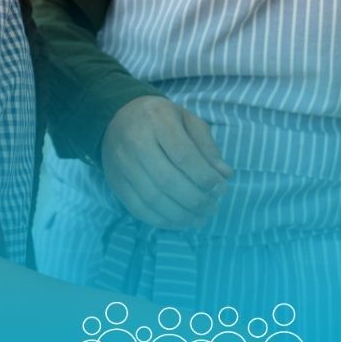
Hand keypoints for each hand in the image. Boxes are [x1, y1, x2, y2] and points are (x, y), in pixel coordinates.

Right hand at [100, 96, 233, 229]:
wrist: (119, 119)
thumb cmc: (161, 119)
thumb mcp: (188, 120)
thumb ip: (207, 147)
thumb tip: (224, 175)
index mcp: (157, 120)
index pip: (183, 155)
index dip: (205, 177)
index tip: (221, 189)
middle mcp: (135, 142)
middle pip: (167, 181)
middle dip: (196, 200)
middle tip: (213, 208)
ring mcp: (122, 165)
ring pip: (153, 199)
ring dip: (181, 215)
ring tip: (201, 219)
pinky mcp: (115, 183)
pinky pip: (139, 209)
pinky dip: (162, 221)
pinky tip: (180, 222)